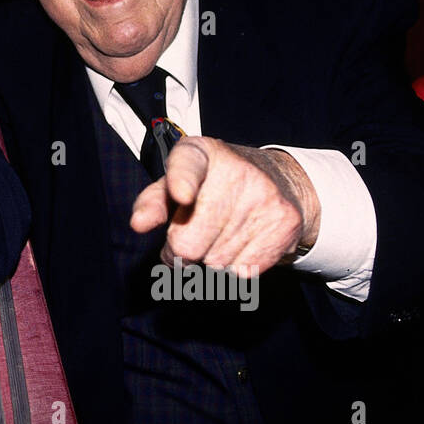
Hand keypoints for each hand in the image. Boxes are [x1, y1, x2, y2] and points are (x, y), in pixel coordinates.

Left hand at [129, 137, 320, 275]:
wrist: (278, 180)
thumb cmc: (211, 186)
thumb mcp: (176, 184)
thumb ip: (152, 202)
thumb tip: (139, 223)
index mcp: (200, 152)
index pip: (188, 165)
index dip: (182, 182)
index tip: (181, 194)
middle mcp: (237, 171)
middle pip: (188, 243)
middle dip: (179, 252)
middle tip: (187, 237)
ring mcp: (265, 197)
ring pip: (215, 263)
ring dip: (209, 259)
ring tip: (219, 234)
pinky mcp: (285, 223)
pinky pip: (242, 272)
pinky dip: (234, 267)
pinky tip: (240, 243)